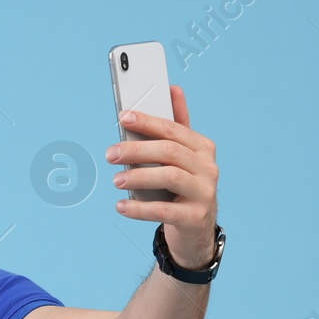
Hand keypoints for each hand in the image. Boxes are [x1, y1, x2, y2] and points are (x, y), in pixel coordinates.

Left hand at [105, 85, 219, 268]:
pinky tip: (121, 206)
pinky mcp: (195, 217)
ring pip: (170, 176)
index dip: (147, 121)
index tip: (123, 117)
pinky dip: (139, 209)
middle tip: (110, 154)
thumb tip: (173, 89)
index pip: (172, 129)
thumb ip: (177, 125)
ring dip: (139, 177)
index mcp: (202, 147)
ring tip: (115, 181)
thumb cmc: (183, 187)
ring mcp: (204, 193)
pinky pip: (164, 210)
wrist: (196, 229)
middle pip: (169, 151)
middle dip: (137, 150)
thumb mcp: (183, 156)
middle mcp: (208, 167)